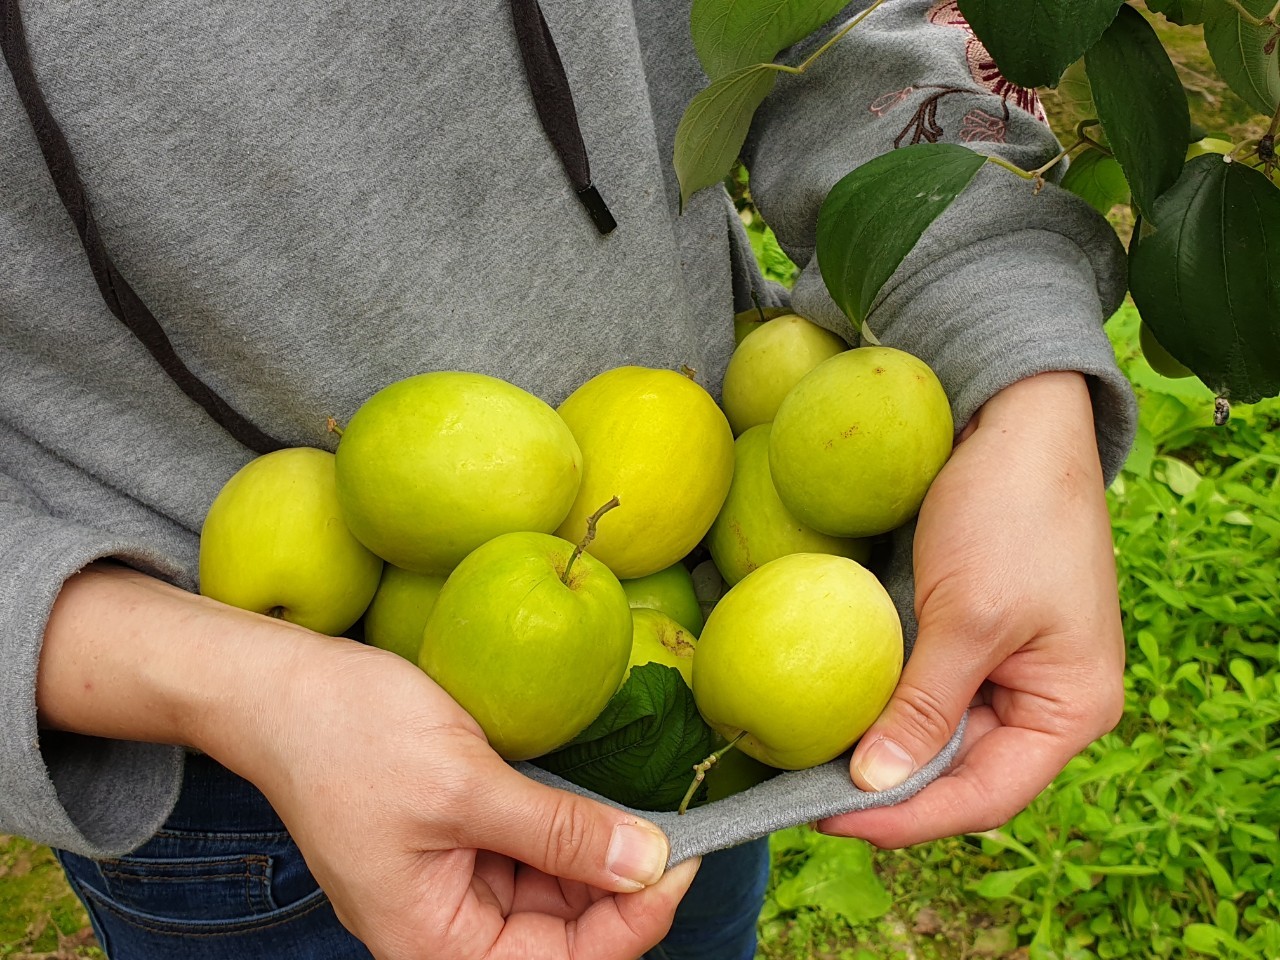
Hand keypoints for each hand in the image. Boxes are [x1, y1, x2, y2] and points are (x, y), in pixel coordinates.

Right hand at [39, 567, 696, 959]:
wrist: (280, 686)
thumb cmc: (351, 736)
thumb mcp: (467, 786)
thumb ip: (560, 833)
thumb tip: (649, 864)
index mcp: (433, 942)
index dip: (634, 920)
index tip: (686, 859)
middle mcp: (444, 927)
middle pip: (562, 935)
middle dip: (620, 887)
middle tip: (674, 827)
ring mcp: (450, 884)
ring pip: (552, 894)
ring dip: (598, 857)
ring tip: (638, 808)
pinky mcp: (456, 842)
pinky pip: (529, 855)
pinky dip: (566, 830)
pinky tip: (594, 800)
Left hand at [820, 371, 1125, 846]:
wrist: (1009, 418)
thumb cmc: (1010, 512)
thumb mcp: (969, 617)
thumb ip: (926, 706)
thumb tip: (875, 785)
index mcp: (1071, 709)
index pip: (985, 796)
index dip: (906, 817)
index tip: (827, 818)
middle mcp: (1042, 702)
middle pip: (959, 775)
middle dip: (886, 791)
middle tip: (803, 796)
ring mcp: (1003, 669)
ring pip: (935, 737)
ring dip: (878, 751)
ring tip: (808, 766)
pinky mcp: (965, 637)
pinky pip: (922, 691)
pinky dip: (881, 704)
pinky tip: (835, 713)